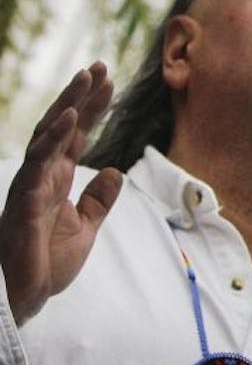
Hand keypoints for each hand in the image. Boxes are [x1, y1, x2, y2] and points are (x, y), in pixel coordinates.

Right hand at [0, 62, 122, 326]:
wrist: (24, 297)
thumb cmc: (46, 265)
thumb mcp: (85, 228)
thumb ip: (99, 199)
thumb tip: (115, 170)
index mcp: (57, 179)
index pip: (77, 135)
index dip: (93, 108)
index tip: (109, 81)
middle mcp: (42, 175)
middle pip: (62, 126)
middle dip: (80, 95)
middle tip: (98, 66)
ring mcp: (31, 184)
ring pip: (48, 136)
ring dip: (67, 105)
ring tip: (86, 78)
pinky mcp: (23, 198)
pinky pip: (38, 162)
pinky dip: (52, 138)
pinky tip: (68, 117)